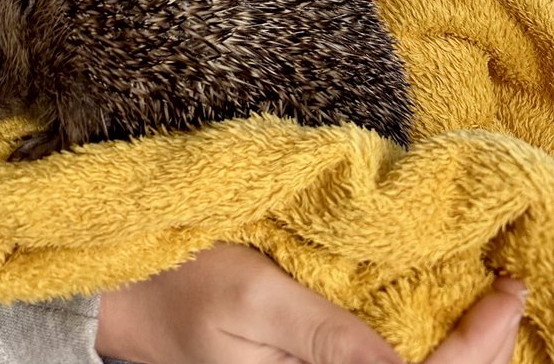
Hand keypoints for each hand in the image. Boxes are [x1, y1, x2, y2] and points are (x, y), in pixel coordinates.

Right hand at [95, 243, 525, 363]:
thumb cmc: (178, 281)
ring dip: (457, 352)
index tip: (504, 288)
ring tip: (487, 305)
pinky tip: (436, 319)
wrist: (123, 294)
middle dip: (480, 351)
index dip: (476, 347)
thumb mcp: (251, 298)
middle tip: (509, 290)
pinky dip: (421, 345)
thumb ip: (328, 337)